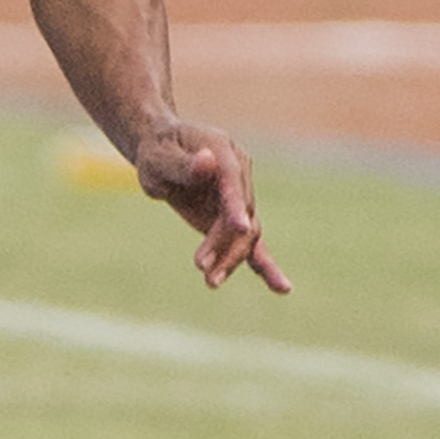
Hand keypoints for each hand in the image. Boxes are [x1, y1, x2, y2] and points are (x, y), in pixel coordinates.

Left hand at [134, 117, 289, 293]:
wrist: (162, 152)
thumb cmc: (157, 152)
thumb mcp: (159, 157)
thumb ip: (183, 164)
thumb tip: (208, 160)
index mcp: (222, 150)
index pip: (233, 179)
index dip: (236, 204)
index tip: (240, 226)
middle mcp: (240, 172)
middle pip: (241, 212)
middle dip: (224, 241)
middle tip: (200, 264)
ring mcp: (242, 195)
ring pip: (246, 233)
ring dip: (230, 258)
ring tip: (210, 281)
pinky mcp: (237, 218)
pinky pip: (253, 243)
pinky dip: (266, 266)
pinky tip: (282, 289)